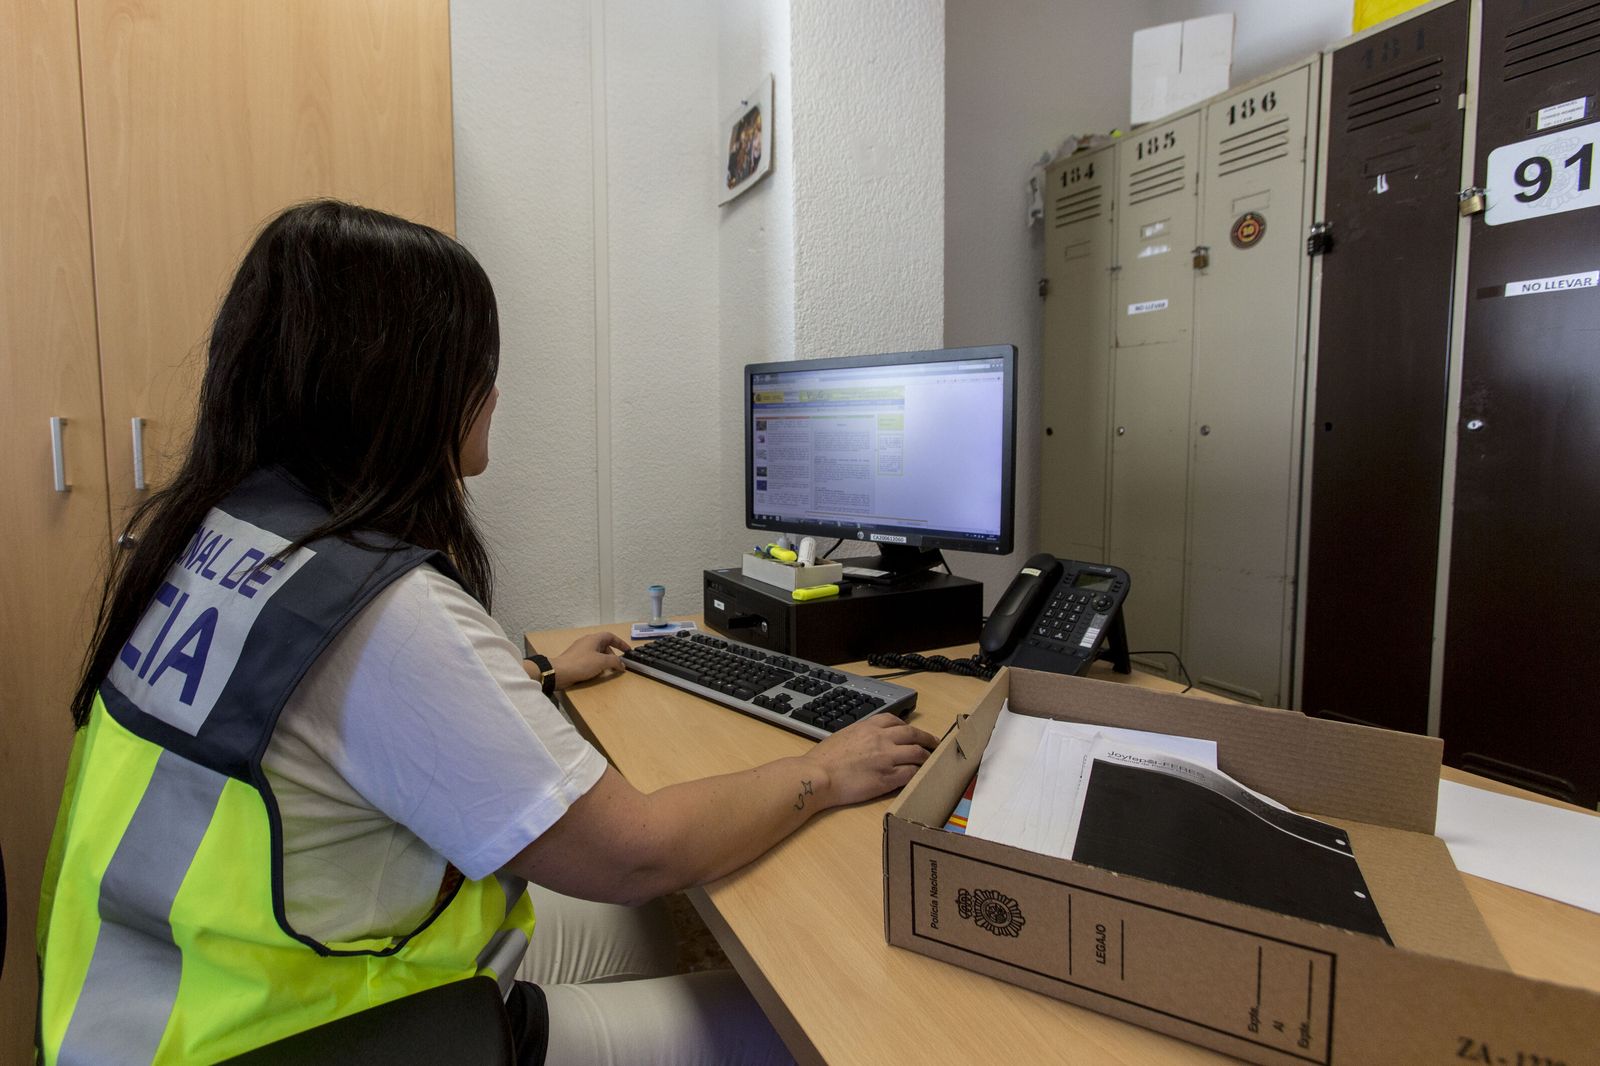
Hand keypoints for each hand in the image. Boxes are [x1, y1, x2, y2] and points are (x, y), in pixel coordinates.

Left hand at [551, 631, 630, 688]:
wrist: (559, 672)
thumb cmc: (581, 664)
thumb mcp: (602, 662)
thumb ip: (615, 661)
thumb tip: (622, 665)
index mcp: (593, 639)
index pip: (610, 636)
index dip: (620, 643)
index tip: (627, 650)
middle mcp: (587, 642)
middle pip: (604, 645)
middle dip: (612, 655)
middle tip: (617, 665)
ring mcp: (580, 650)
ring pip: (597, 653)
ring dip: (604, 661)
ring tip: (608, 670)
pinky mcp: (575, 659)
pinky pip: (590, 659)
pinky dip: (596, 664)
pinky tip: (596, 673)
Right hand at [802, 714, 937, 808]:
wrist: (818, 775)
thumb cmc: (823, 759)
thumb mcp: (842, 736)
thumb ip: (858, 735)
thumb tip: (865, 742)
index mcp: (868, 727)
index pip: (894, 720)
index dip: (907, 726)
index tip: (912, 732)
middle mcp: (881, 739)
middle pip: (913, 734)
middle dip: (927, 738)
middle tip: (934, 743)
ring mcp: (887, 758)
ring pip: (917, 753)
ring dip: (926, 757)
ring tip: (931, 762)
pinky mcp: (888, 778)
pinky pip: (911, 773)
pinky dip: (918, 774)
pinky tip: (920, 777)